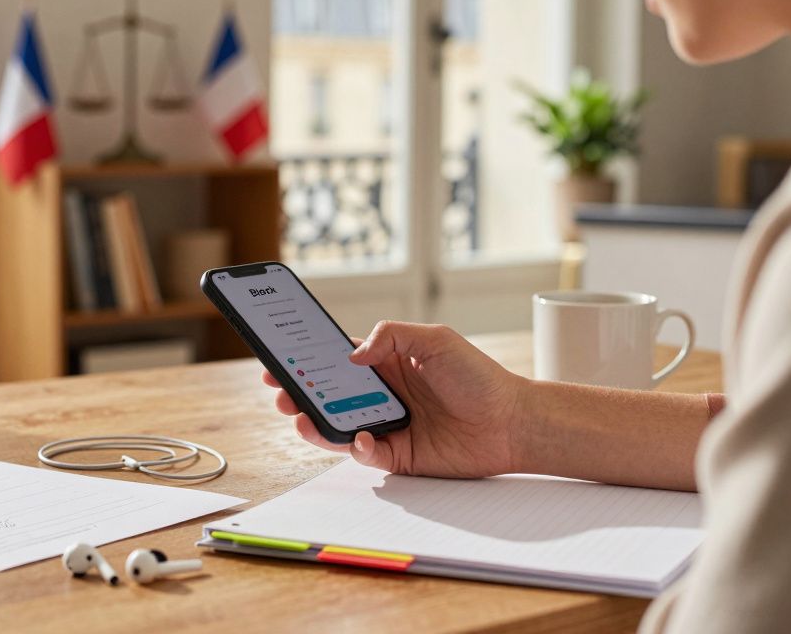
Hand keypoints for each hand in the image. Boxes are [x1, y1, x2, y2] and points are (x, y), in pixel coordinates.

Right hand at [262, 321, 525, 477]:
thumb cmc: (479, 377)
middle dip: (300, 392)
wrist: (512, 422)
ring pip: (339, 426)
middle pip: (330, 394)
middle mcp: (383, 395)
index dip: (308, 359)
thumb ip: (392, 335)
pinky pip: (366, 454)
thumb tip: (352, 355)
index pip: (338, 360)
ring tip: (298, 416)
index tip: (280, 357)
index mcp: (387, 363)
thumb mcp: (436, 340)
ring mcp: (389, 425)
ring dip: (315, 422)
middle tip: (278, 391)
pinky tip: (361, 437)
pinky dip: (357, 447)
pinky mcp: (399, 455)